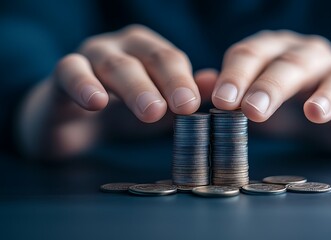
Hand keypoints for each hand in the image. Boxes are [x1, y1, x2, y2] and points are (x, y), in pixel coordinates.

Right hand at [17, 25, 214, 157]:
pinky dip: (83, 84)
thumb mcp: (158, 108)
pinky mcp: (61, 74)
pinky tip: (97, 102)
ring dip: (135, 86)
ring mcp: (90, 57)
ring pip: (114, 64)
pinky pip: (70, 72)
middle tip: (184, 107)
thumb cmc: (122, 113)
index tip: (194, 105)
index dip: (184, 81)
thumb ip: (183, 95)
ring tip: (152, 110)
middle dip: (169, 81)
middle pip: (149, 57)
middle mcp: (122, 48)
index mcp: (147, 52)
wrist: (72, 125)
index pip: (172, 60)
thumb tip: (215, 83)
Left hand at [211, 30, 330, 154]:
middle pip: (288, 64)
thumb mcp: (253, 101)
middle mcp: (307, 56)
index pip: (251, 54)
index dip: (236, 75)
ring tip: (313, 113)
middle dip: (270, 86)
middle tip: (252, 110)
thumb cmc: (287, 107)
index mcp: (274, 52)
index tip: (220, 101)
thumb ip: (228, 92)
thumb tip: (200, 85)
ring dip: (323, 95)